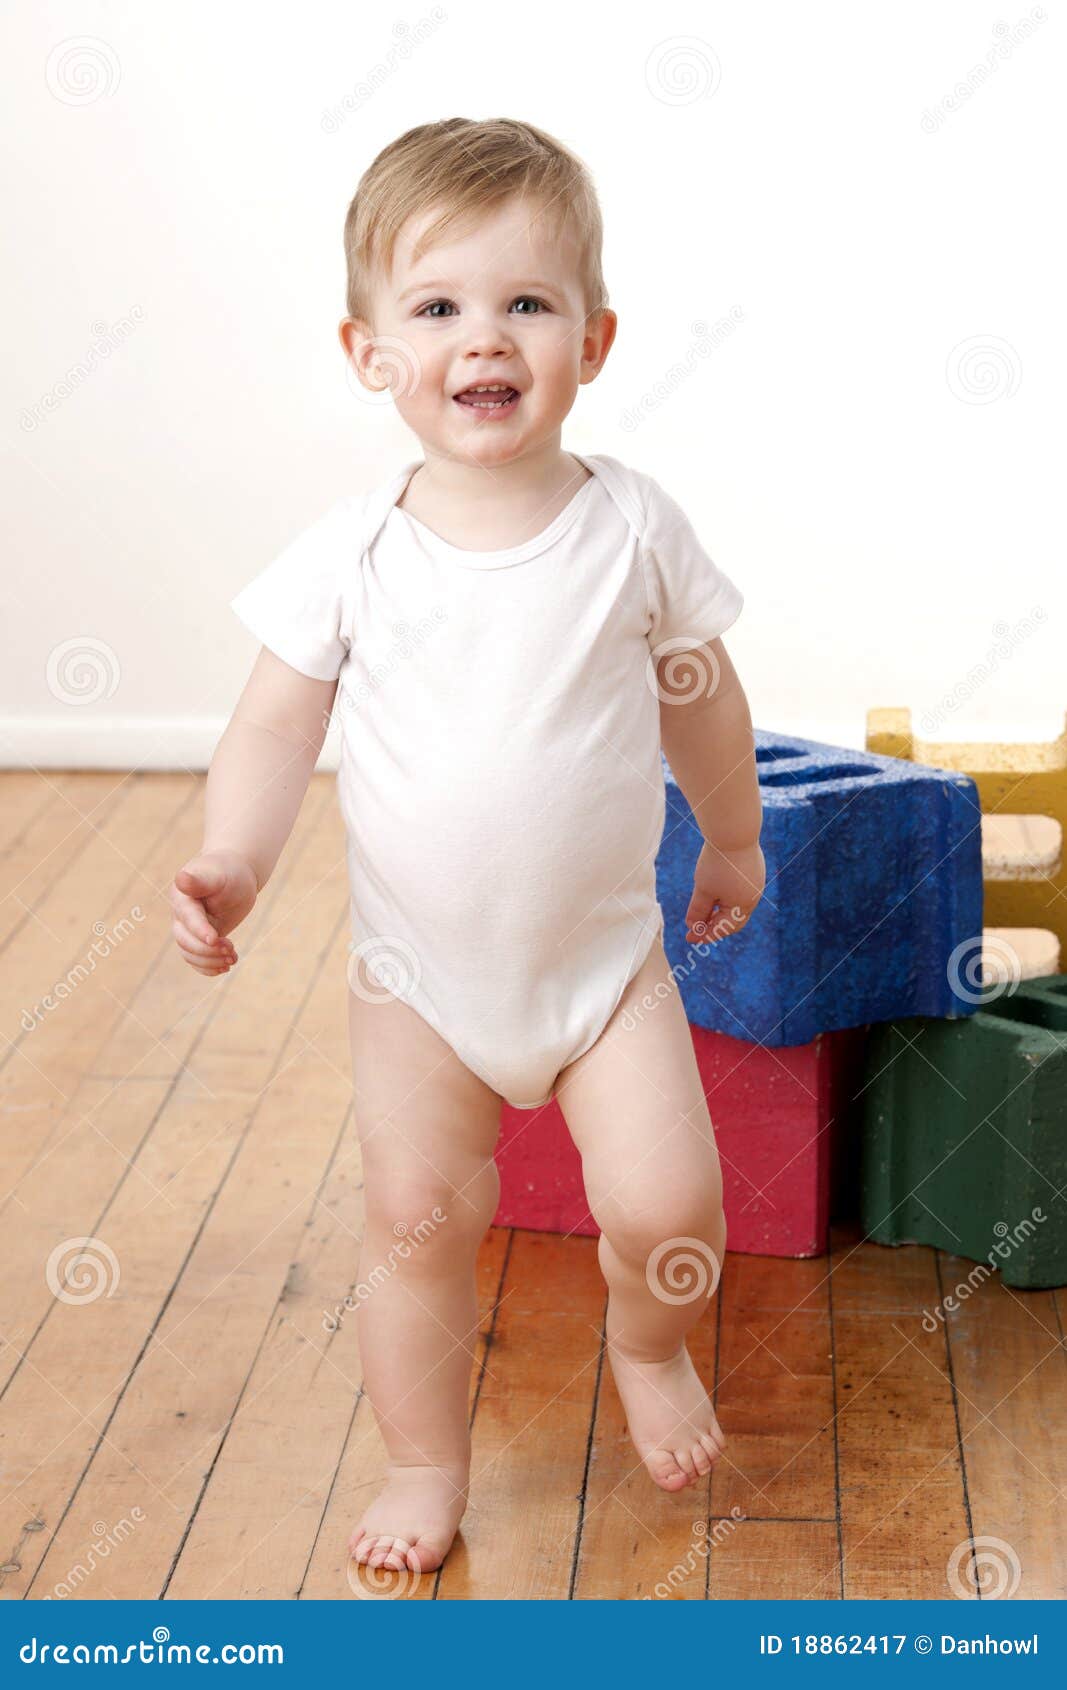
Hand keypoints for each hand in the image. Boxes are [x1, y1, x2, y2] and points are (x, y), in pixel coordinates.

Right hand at [169, 850, 257, 975]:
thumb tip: (181, 878)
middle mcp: (181, 914)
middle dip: (207, 950)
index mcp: (182, 897)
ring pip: (189, 953)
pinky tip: (225, 967)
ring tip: (233, 958)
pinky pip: (196, 959)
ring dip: (210, 961)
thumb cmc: (227, 871)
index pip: (188, 919)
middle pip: (185, 941)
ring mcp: (188, 928)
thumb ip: (200, 880)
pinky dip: (208, 967)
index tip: (216, 939)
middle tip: (231, 950)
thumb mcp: (217, 875)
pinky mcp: (199, 938)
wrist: (235, 874)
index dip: (200, 931)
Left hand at [684, 840, 764, 944]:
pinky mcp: (754, 869)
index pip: (723, 928)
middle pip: (733, 920)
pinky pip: (741, 890)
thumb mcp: (703, 890)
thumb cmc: (717, 863)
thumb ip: (698, 910)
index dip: (705, 935)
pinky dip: (728, 897)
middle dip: (715, 926)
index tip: (690, 939)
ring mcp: (756, 883)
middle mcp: (753, 897)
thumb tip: (693, 927)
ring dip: (721, 912)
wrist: (734, 832)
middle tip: (697, 930)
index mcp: (742, 907)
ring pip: (738, 905)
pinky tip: (717, 893)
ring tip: (705, 913)